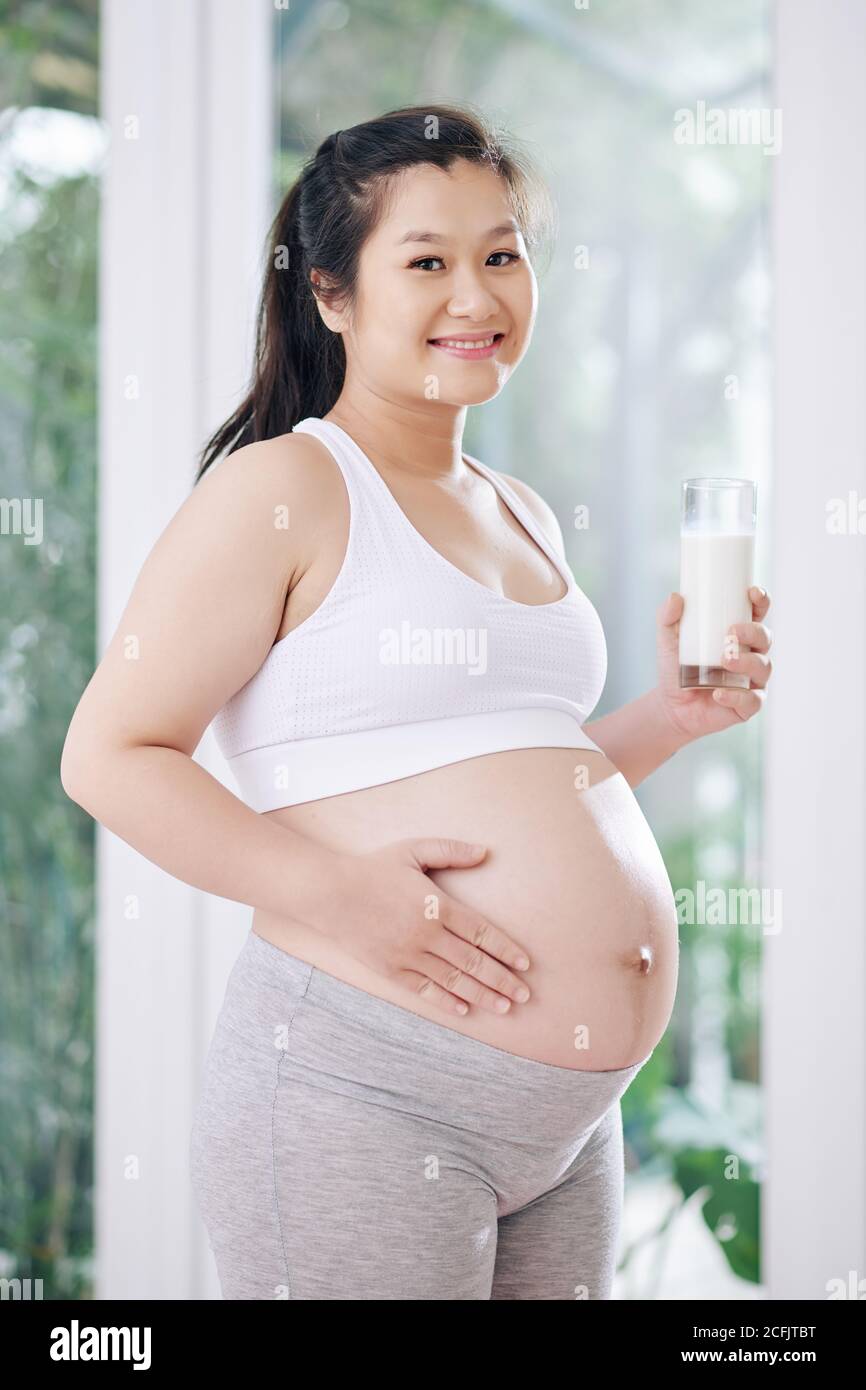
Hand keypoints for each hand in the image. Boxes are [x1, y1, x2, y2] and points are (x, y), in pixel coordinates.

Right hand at [319, 838, 531, 1017]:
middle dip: (502, 980)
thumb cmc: (373, 868)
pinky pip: (424, 990)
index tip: (526, 964)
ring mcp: (408, 955)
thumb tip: (485, 852)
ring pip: (453, 981)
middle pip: (473, 962)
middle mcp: (427, 934)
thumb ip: (451, 851)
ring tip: (504, 1007)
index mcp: (437, 905)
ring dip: (482, 995)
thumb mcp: (413, 851)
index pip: (481, 933)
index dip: (506, 950)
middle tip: (525, 995)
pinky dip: (446, 1001)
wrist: (329, 894)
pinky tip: (464, 1010)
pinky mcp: (391, 970)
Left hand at [655, 585, 773, 741]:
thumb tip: (675, 597)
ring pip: (764, 667)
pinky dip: (736, 697)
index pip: (757, 613)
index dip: (761, 601)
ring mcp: (752, 680)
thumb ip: (667, 617)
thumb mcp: (668, 640)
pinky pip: (752, 701)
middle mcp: (751, 654)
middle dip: (753, 631)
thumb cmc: (676, 667)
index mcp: (738, 635)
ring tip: (725, 661)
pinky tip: (719, 694)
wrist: (671, 705)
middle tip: (731, 633)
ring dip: (747, 662)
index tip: (752, 593)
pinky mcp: (747, 705)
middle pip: (765, 638)